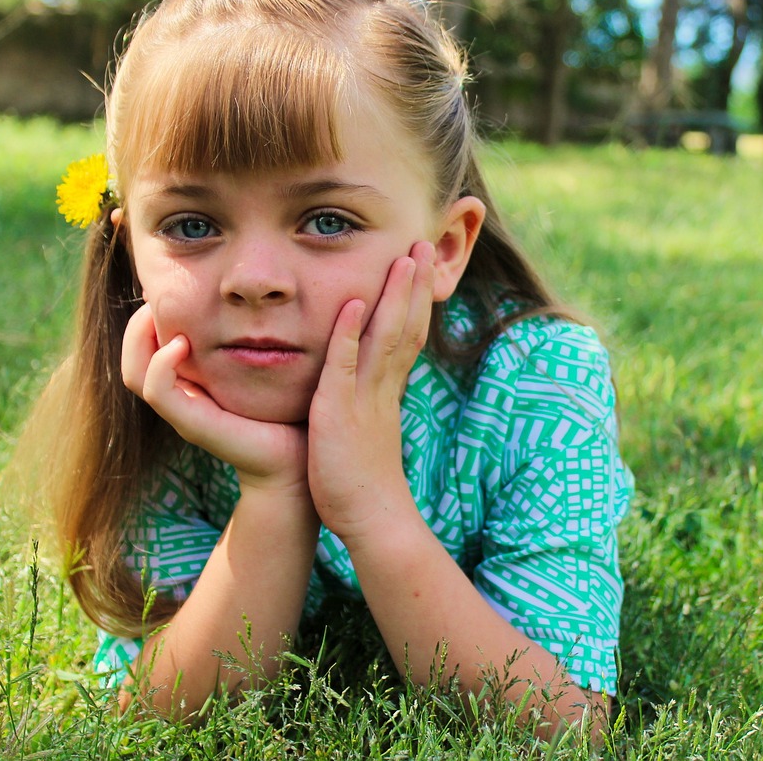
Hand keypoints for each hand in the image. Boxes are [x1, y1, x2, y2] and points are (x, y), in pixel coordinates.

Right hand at [122, 303, 307, 492]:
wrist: (298, 458)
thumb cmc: (289, 408)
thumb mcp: (269, 360)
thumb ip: (257, 331)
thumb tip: (268, 288)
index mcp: (193, 379)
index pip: (150, 343)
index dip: (151, 313)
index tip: (170, 282)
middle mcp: (181, 394)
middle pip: (133, 354)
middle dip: (139, 320)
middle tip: (158, 293)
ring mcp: (182, 411)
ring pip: (134, 370)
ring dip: (140, 337)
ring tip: (158, 311)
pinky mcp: (190, 423)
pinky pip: (156, 390)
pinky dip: (160, 364)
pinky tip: (182, 343)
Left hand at [307, 242, 435, 538]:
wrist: (375, 521)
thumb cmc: (364, 483)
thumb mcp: (369, 433)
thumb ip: (369, 405)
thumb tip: (372, 392)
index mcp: (388, 391)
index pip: (408, 335)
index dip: (415, 299)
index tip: (420, 267)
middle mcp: (383, 388)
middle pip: (407, 324)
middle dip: (415, 283)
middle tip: (423, 242)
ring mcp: (365, 398)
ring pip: (386, 336)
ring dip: (394, 295)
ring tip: (404, 256)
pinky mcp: (340, 413)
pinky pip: (345, 367)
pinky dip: (348, 333)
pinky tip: (350, 304)